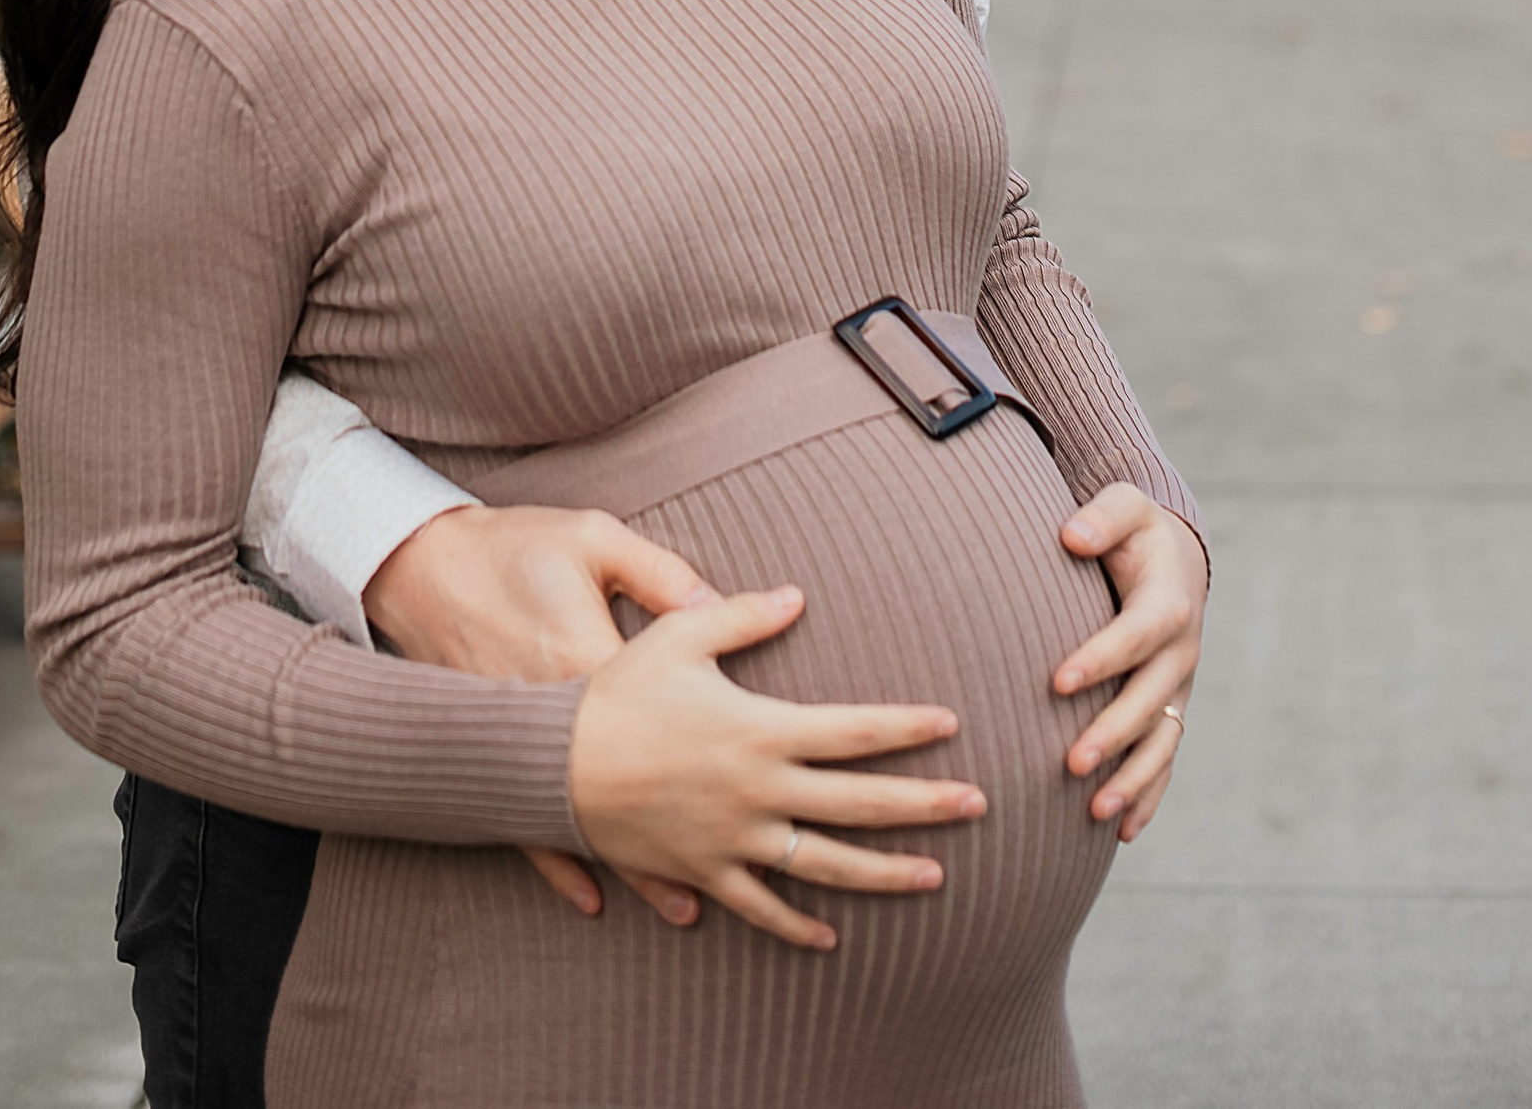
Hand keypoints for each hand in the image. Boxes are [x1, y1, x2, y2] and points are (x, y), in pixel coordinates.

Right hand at [365, 501, 710, 924]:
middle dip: (687, 832)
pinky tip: (591, 897)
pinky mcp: (494, 753)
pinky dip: (561, 864)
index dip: (721, 749)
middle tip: (740, 874)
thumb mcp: (592, 539)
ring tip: (684, 905)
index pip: (672, 715)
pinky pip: (530, 822)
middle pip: (637, 788)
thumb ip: (662, 573)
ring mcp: (522, 743)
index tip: (767, 783)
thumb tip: (727, 602)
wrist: (421, 566)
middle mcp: (559, 716)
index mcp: (591, 658)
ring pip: (590, 822)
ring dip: (635, 866)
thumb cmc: (512, 547)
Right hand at [568, 584, 984, 950]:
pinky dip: (797, 925)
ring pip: (826, 866)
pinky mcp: (704, 873)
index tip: (951, 723)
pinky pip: (761, 907)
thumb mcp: (677, 636)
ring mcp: (734, 841)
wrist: (551, 765)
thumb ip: (742, 615)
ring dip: (885, 873)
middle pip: (858, 803)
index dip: (905, 727)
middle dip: (924, 804)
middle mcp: (758, 791)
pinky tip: (831, 936)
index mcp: (759, 729)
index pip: (853, 730)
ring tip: (935, 877)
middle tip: (980, 806)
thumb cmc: (616, 691)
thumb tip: (797, 595)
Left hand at [1052, 490, 1206, 842]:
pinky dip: (1148, 797)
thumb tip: (1071, 535)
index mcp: (1168, 604)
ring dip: (1131, 779)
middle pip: (1150, 701)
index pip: (1135, 635)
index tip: (1057, 682)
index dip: (1100, 658)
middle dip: (1113, 734)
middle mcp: (1180, 654)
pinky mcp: (1172, 713)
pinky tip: (1122, 832)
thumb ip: (1102, 517)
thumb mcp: (1125, 507)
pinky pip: (1166, 762)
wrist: (1176, 561)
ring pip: (1161, 744)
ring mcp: (1178, 690)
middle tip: (1071, 763)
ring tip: (1093, 813)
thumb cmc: (1136, 532)